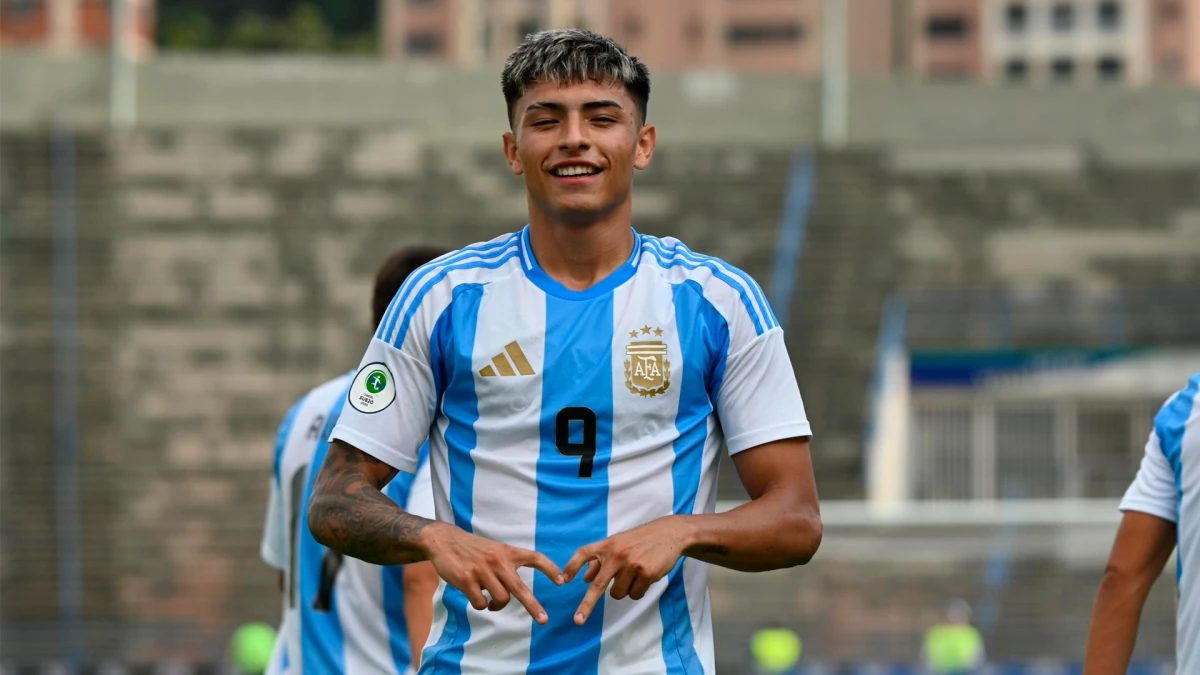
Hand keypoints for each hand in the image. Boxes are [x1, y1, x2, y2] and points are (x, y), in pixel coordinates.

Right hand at [418, 521, 563, 623]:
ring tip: (490, 602)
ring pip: (500, 599)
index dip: (550, 569)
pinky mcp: (466, 580)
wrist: (444, 541)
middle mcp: (497, 561)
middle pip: (520, 588)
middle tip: (544, 620)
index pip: (535, 557)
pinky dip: (480, 605)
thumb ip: (507, 564)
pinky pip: (480, 603)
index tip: (562, 581)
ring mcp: (482, 571)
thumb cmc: (472, 548)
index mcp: (507, 552)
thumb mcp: (495, 549)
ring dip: (497, 605)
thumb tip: (516, 592)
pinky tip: (475, 596)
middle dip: (534, 606)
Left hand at [562, 516, 692, 625]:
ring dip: (624, 590)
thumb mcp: (618, 543)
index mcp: (607, 545)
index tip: (563, 580)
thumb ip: (600, 560)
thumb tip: (584, 579)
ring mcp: (632, 564)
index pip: (584, 554)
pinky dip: (639, 590)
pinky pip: (635, 595)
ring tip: (634, 575)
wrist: (668, 534)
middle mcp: (617, 554)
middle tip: (578, 620)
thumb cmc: (639, 540)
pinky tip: (645, 576)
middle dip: (586, 605)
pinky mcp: (646, 573)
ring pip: (618, 594)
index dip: (572, 567)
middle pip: (598, 585)